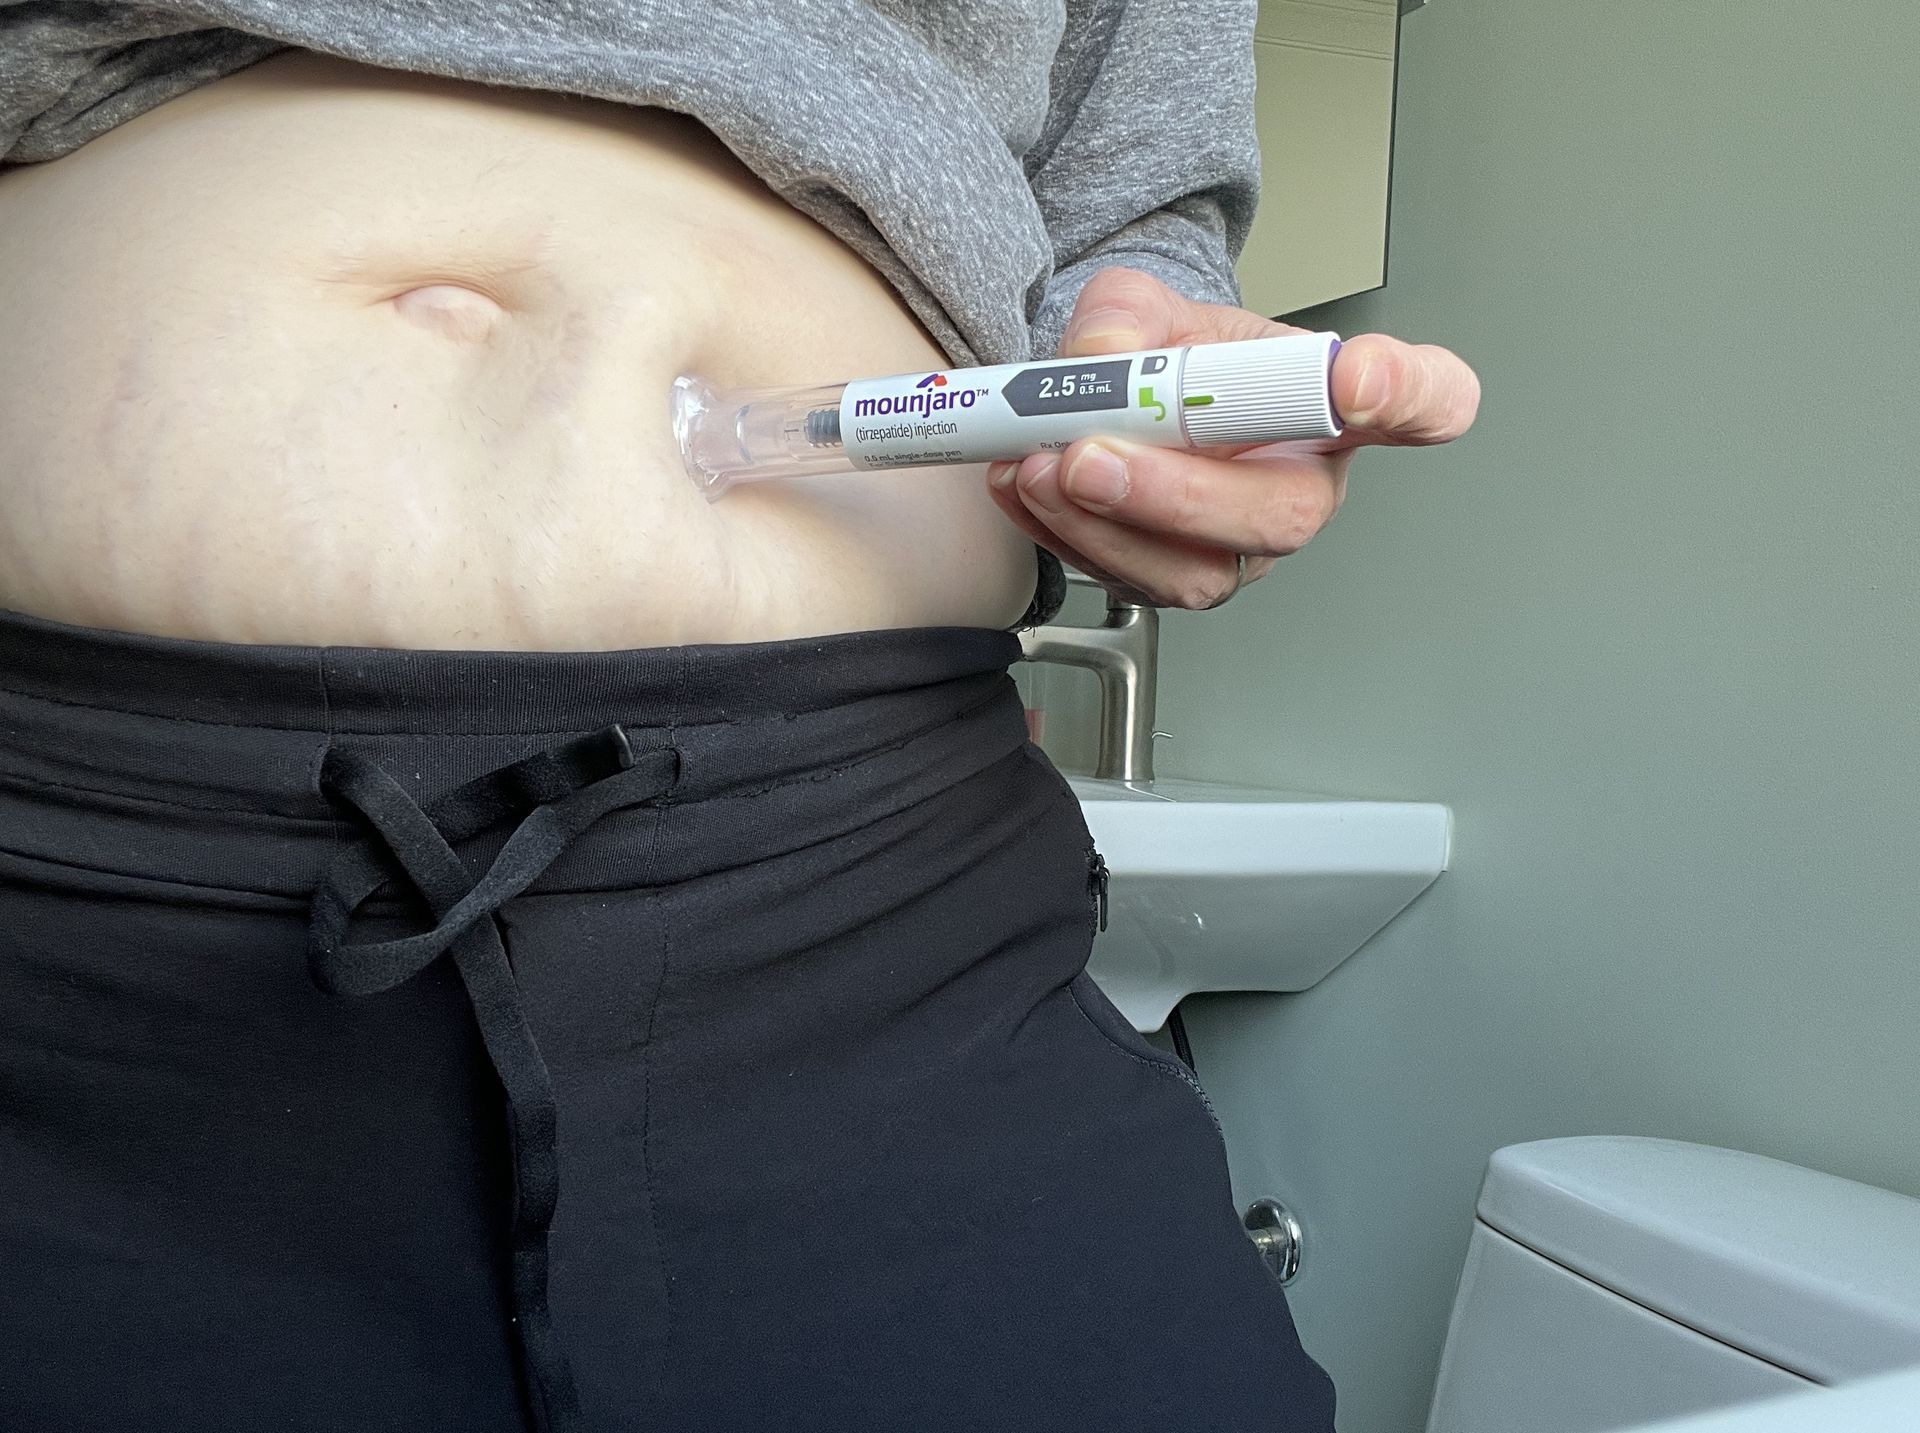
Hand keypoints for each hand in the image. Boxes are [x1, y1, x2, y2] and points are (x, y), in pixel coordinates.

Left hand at [986, 267, 1481, 608]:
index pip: (1424, 400)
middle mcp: (1303, 487)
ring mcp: (1237, 550)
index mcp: (1335, 405)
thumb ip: (1128, 316)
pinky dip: (1061, 537)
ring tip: (1039, 470)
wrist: (1119, 401)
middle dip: (1177, 494)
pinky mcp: (1168, 580)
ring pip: (1195, 574)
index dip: (1407, 396)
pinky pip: (1124, 584)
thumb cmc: (1169, 357)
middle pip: (1280, 517)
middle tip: (1095, 456)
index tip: (1361, 381)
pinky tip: (1024, 486)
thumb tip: (1103, 362)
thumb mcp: (1148, 306)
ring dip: (1103, 528)